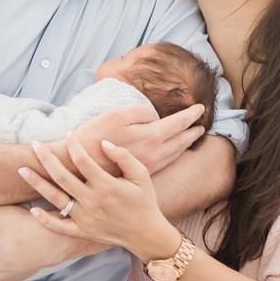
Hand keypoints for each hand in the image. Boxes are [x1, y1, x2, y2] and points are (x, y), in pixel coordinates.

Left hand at [23, 136, 181, 262]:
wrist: (146, 234)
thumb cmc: (144, 201)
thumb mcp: (141, 175)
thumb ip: (124, 157)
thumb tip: (104, 143)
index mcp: (107, 186)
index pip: (83, 160)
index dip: (74, 145)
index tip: (68, 134)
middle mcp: (92, 201)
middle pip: (62, 177)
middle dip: (46, 159)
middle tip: (35, 144)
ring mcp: (85, 218)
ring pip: (55, 199)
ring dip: (37, 183)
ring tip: (22, 170)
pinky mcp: (82, 231)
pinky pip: (59, 226)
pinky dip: (45, 219)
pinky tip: (33, 209)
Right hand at [64, 103, 205, 177]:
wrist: (77, 165)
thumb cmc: (95, 136)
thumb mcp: (117, 114)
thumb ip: (141, 112)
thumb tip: (156, 115)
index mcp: (151, 136)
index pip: (178, 123)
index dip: (191, 114)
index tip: (201, 107)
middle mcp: (154, 153)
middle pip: (180, 140)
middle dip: (192, 131)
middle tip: (202, 124)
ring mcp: (148, 165)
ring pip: (174, 153)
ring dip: (186, 143)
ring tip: (192, 137)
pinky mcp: (140, 173)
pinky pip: (165, 162)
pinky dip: (174, 154)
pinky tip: (174, 151)